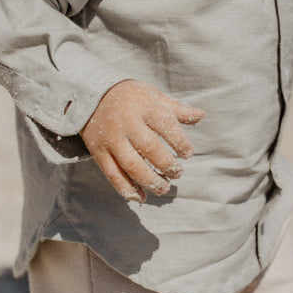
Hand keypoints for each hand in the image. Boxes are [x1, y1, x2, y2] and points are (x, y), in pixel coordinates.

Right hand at [80, 80, 204, 202]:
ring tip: (164, 188)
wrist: (90, 95)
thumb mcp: (153, 96)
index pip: (166, 124)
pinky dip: (126, 188)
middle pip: (149, 148)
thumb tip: (201, 115)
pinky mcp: (98, 151)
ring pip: (131, 165)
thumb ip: (177, 109)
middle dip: (167, 165)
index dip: (180, 142)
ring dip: (149, 180)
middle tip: (177, 174)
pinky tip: (140, 197)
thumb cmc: (130, 97)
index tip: (188, 154)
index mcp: (144, 106)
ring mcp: (111, 139)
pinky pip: (112, 173)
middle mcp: (127, 123)